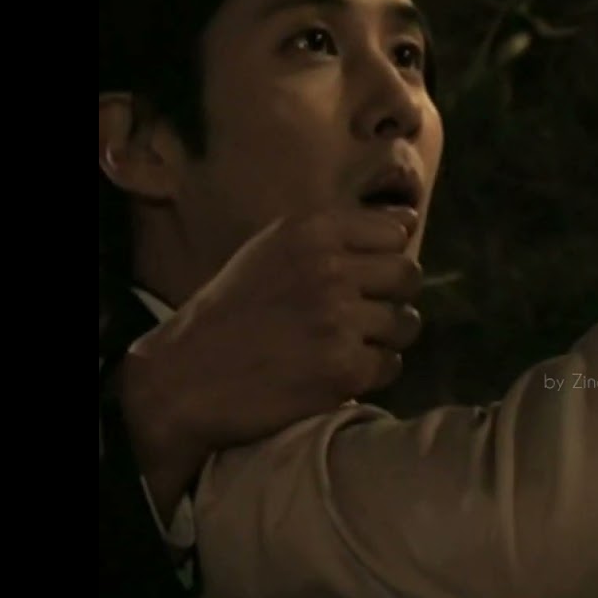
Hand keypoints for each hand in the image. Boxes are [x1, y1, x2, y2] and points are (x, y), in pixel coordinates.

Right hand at [120, 207, 423, 490]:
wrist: (187, 376)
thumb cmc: (233, 311)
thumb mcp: (274, 250)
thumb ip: (336, 234)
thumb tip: (409, 221)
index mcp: (312, 230)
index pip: (394, 232)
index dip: (386, 258)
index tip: (367, 278)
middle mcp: (330, 268)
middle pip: (408, 275)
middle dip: (393, 297)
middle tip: (364, 316)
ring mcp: (339, 319)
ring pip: (406, 323)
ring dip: (384, 338)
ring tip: (348, 345)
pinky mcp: (345, 368)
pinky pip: (391, 365)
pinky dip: (371, 372)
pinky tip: (339, 372)